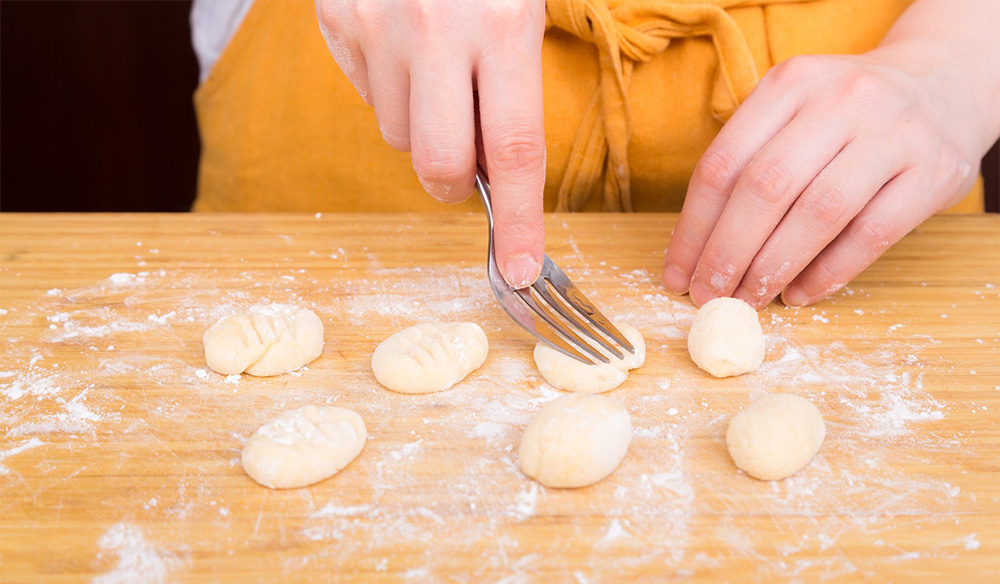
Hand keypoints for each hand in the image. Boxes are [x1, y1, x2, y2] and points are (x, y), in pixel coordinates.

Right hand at [315, 0, 546, 287]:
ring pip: (396, 135)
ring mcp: (375, 28)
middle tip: (468, 165)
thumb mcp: (522, 3)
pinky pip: (363, 93)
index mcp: (501, 25)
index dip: (521, 221)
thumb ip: (515, 82)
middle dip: (457, 184)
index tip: (520, 270)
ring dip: (421, 125)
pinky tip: (402, 44)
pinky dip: (388, 88)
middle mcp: (434, 33)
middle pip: (440, 166)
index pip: (513, 151)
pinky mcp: (335, 22)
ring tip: (436, 68)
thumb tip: (500, 169)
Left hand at [662, 32, 994, 308]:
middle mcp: (841, 101)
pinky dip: (828, 273)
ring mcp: (892, 134)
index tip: (676, 274)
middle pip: (765, 187)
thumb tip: (696, 253)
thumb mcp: (792, 112)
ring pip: (818, 213)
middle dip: (727, 253)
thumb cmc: (845, 117)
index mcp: (790, 84)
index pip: (723, 164)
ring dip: (773, 267)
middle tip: (707, 295)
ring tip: (748, 301)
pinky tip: (801, 294)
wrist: (944, 86)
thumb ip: (748, 164)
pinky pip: (871, 234)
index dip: (693, 229)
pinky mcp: (932, 173)